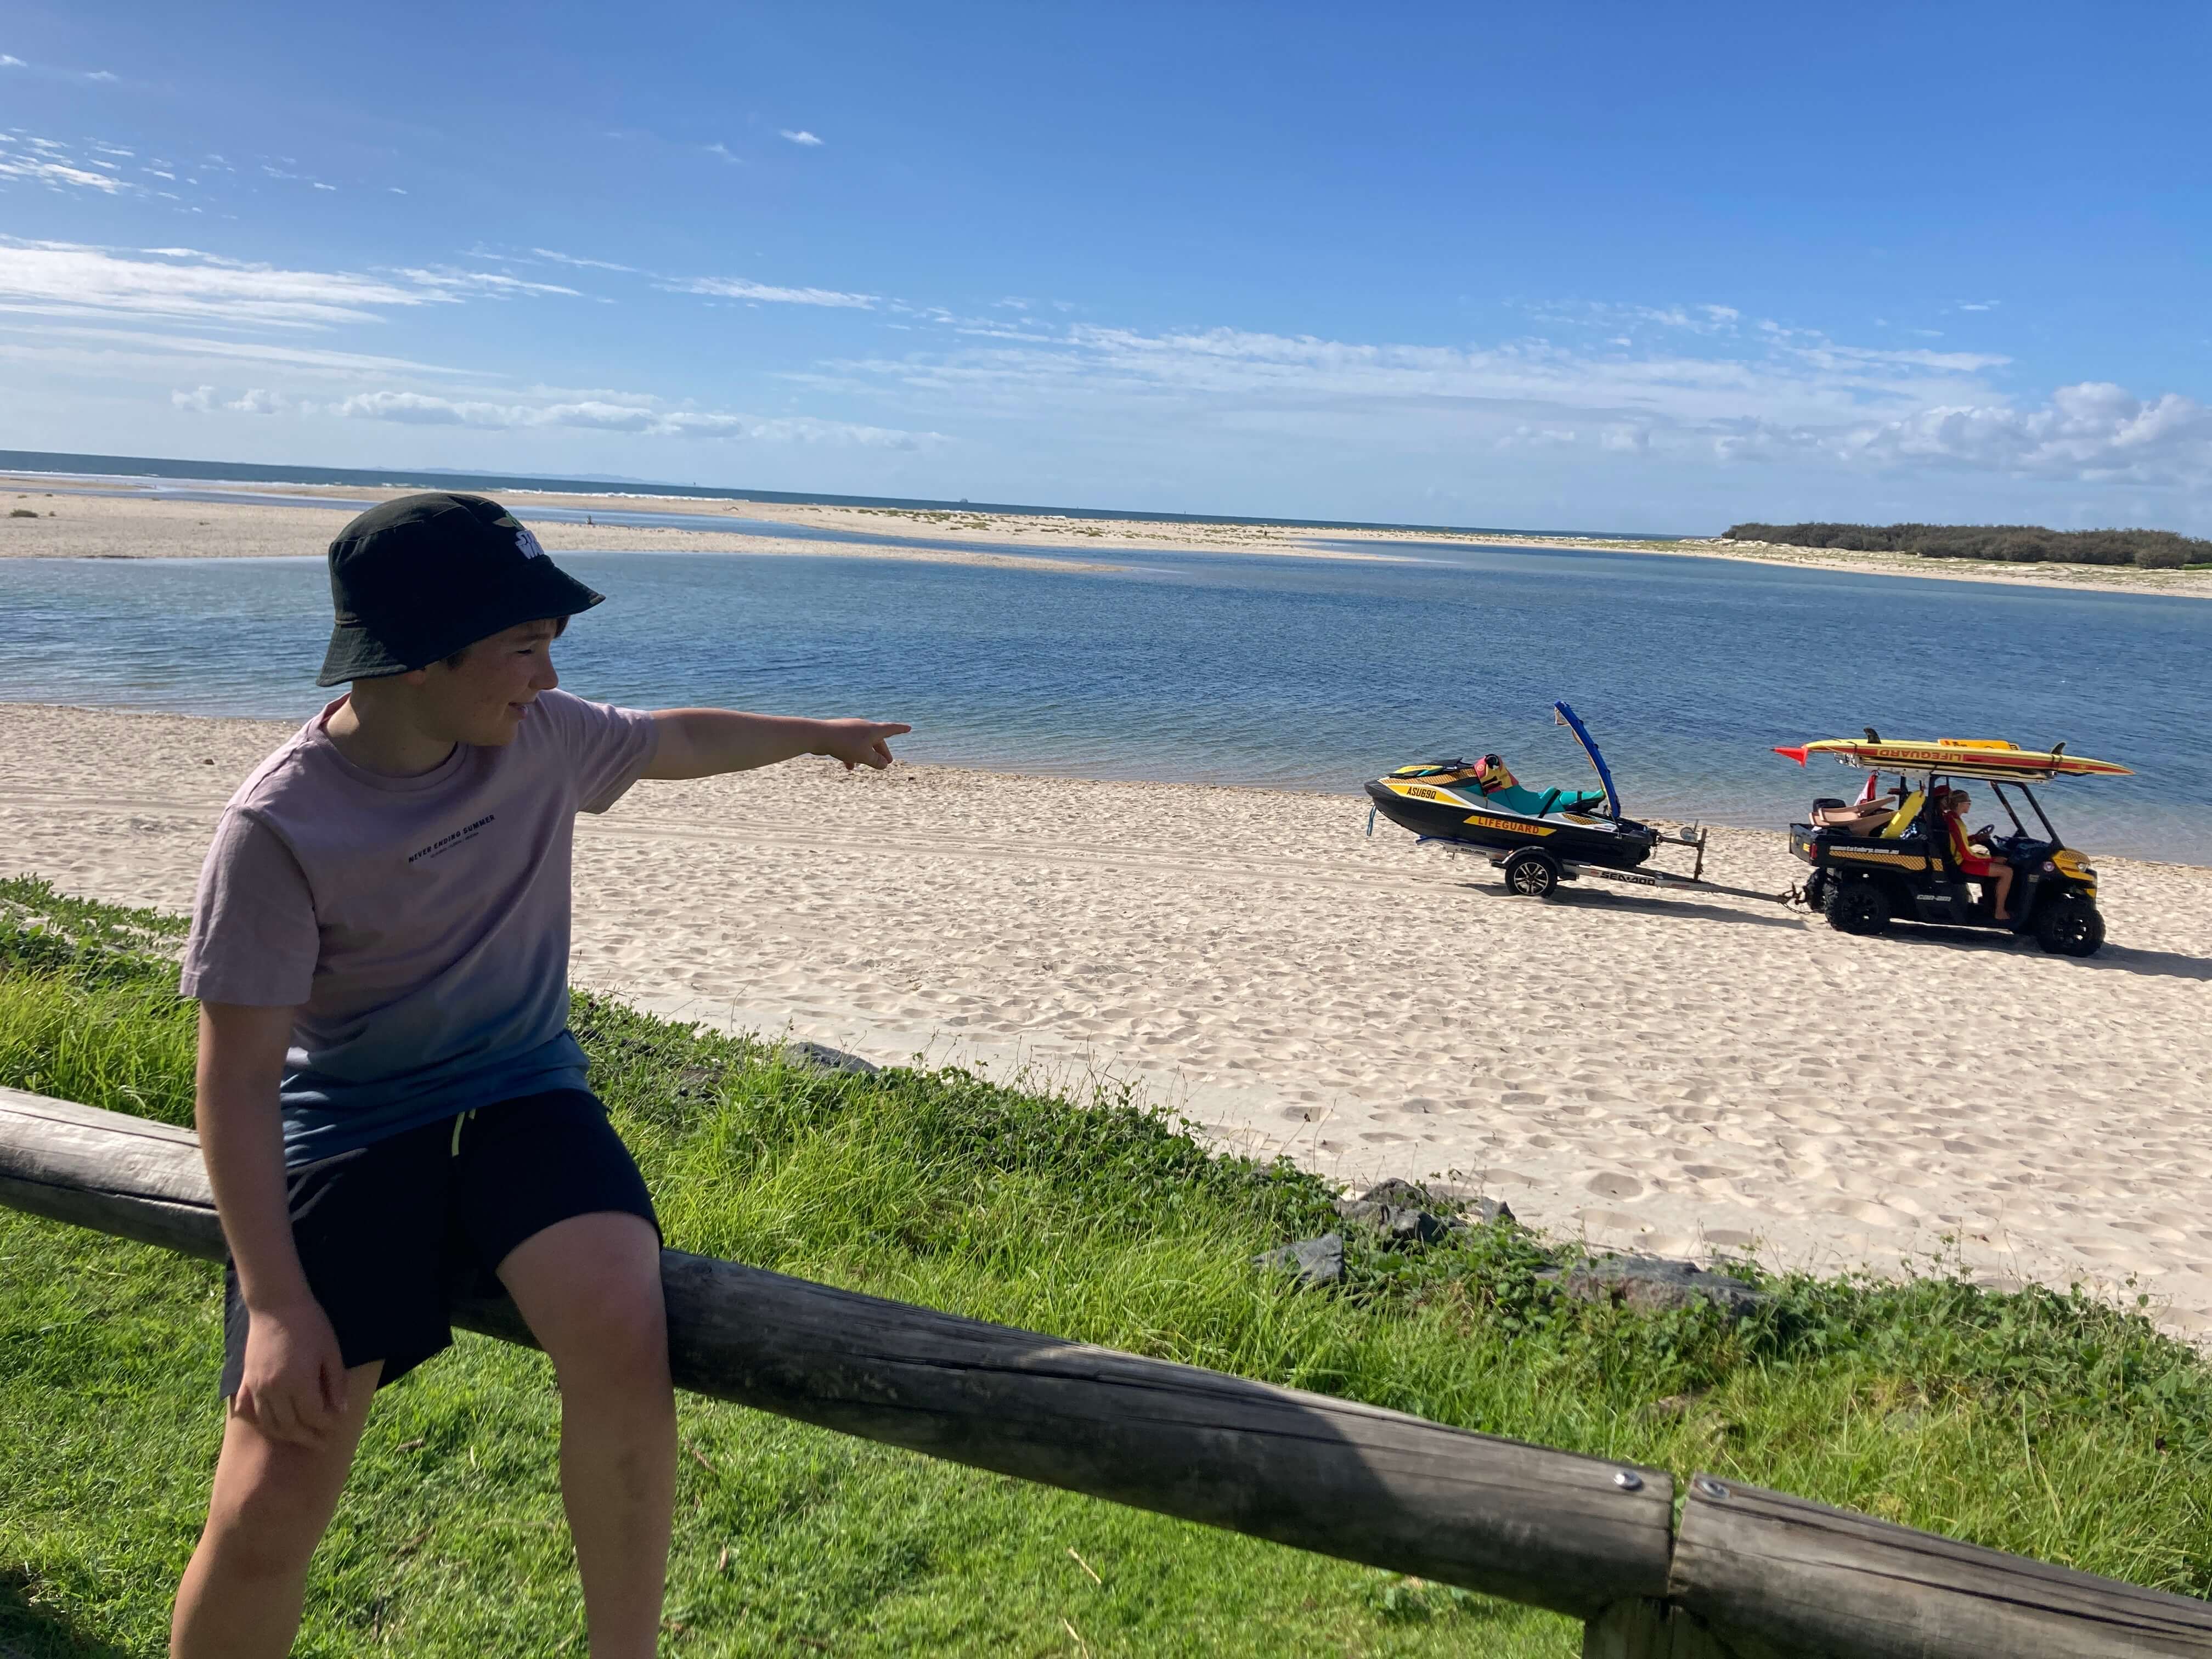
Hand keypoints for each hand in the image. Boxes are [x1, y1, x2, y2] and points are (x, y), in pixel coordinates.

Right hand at [232, 1296, 348, 1446]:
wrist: (276, 1305)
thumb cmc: (310, 1324)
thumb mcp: (330, 1352)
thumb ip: (336, 1383)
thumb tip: (340, 1412)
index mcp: (298, 1383)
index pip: (313, 1416)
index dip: (325, 1425)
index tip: (336, 1427)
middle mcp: (274, 1390)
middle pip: (290, 1426)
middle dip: (307, 1438)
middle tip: (321, 1444)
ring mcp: (257, 1386)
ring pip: (269, 1423)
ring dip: (285, 1435)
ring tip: (300, 1438)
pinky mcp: (246, 1380)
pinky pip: (249, 1410)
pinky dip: (260, 1422)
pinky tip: (270, 1426)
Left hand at [811, 718, 910, 772]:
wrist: (818, 735)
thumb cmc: (845, 744)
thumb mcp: (864, 756)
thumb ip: (876, 761)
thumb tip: (884, 765)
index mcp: (873, 730)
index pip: (891, 729)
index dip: (901, 730)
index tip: (909, 728)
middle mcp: (863, 727)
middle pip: (877, 739)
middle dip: (882, 752)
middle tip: (887, 762)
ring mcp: (850, 729)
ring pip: (862, 743)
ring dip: (865, 755)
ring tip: (862, 767)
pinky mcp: (839, 734)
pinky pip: (850, 745)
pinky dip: (852, 754)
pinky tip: (848, 766)